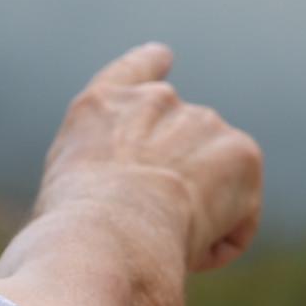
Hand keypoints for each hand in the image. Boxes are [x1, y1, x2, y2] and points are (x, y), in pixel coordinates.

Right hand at [37, 43, 261, 273]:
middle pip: (184, 148)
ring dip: (197, 219)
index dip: (152, 66)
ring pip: (213, 189)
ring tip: (159, 241)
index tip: (164, 57)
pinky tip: (185, 248)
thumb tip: (131, 204)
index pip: (135, 71)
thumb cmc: (70, 232)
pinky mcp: (241, 154)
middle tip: (148, 229)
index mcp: (101, 106)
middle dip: (179, 188)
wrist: (106, 232)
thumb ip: (102, 175)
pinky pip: (237, 217)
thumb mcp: (64, 193)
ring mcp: (201, 121)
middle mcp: (155, 101)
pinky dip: (219, 243)